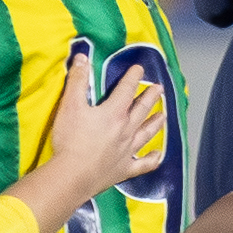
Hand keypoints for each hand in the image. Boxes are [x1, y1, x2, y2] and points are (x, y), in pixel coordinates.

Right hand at [42, 46, 165, 191]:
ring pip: (147, 133)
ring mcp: (128, 151)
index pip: (126, 90)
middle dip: (151, 97)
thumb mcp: (70, 105)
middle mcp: (126, 130)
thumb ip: (77, 81)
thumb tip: (82, 58)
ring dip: (156, 123)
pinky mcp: (125, 169)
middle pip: (142, 110)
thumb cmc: (70, 140)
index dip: (133, 77)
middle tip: (159, 88)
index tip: (139, 69)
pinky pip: (144, 164)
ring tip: (163, 115)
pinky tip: (158, 155)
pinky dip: (153, 159)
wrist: (72, 175)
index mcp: (114, 113)